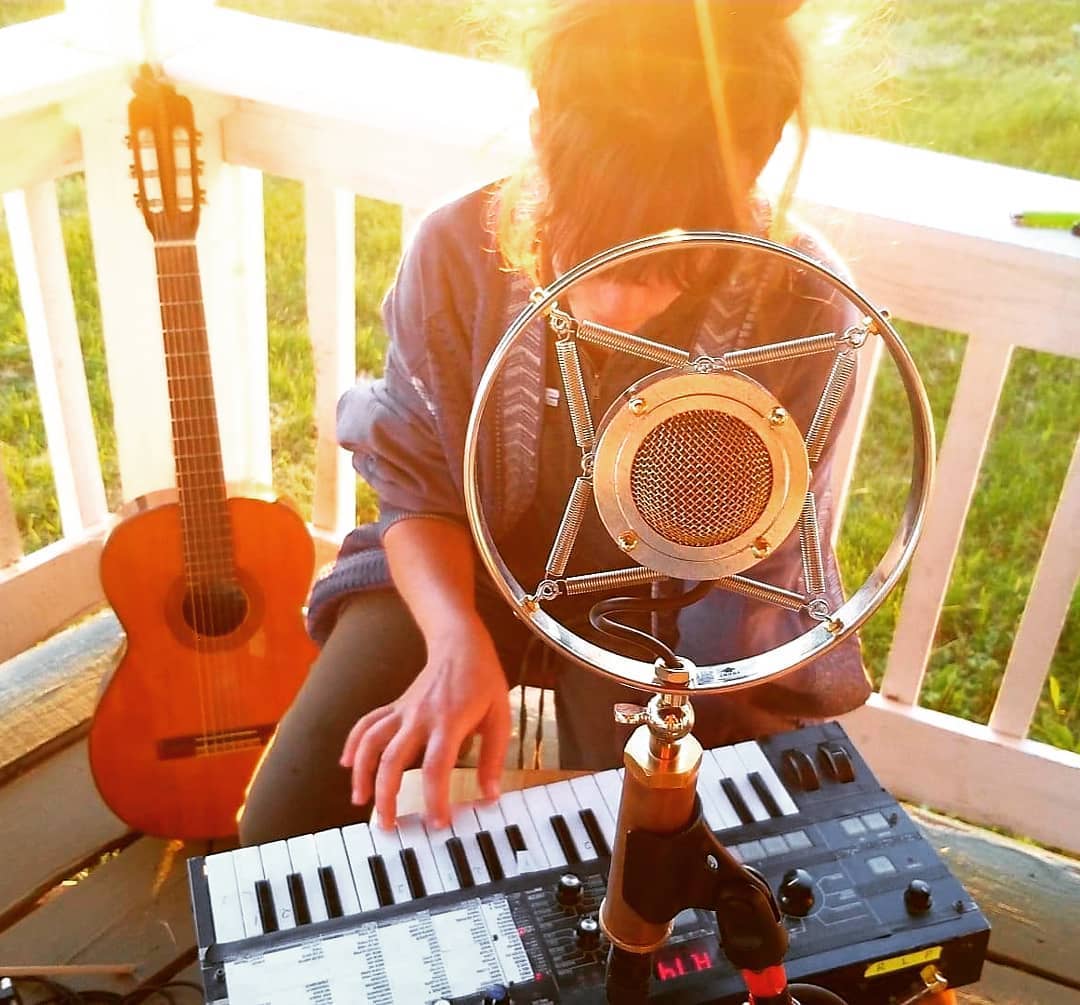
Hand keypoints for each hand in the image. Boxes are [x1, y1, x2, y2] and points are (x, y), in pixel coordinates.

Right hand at [339, 611, 510, 829]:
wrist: (460, 643)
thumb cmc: (482, 679)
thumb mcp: (500, 715)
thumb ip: (494, 757)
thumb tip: (491, 795)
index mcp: (449, 721)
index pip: (436, 767)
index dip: (435, 798)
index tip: (437, 824)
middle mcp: (420, 717)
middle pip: (393, 760)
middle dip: (386, 796)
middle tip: (388, 825)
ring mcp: (403, 711)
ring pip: (371, 743)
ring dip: (361, 773)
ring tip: (360, 801)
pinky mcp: (394, 707)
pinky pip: (366, 724)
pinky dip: (352, 743)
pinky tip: (346, 765)